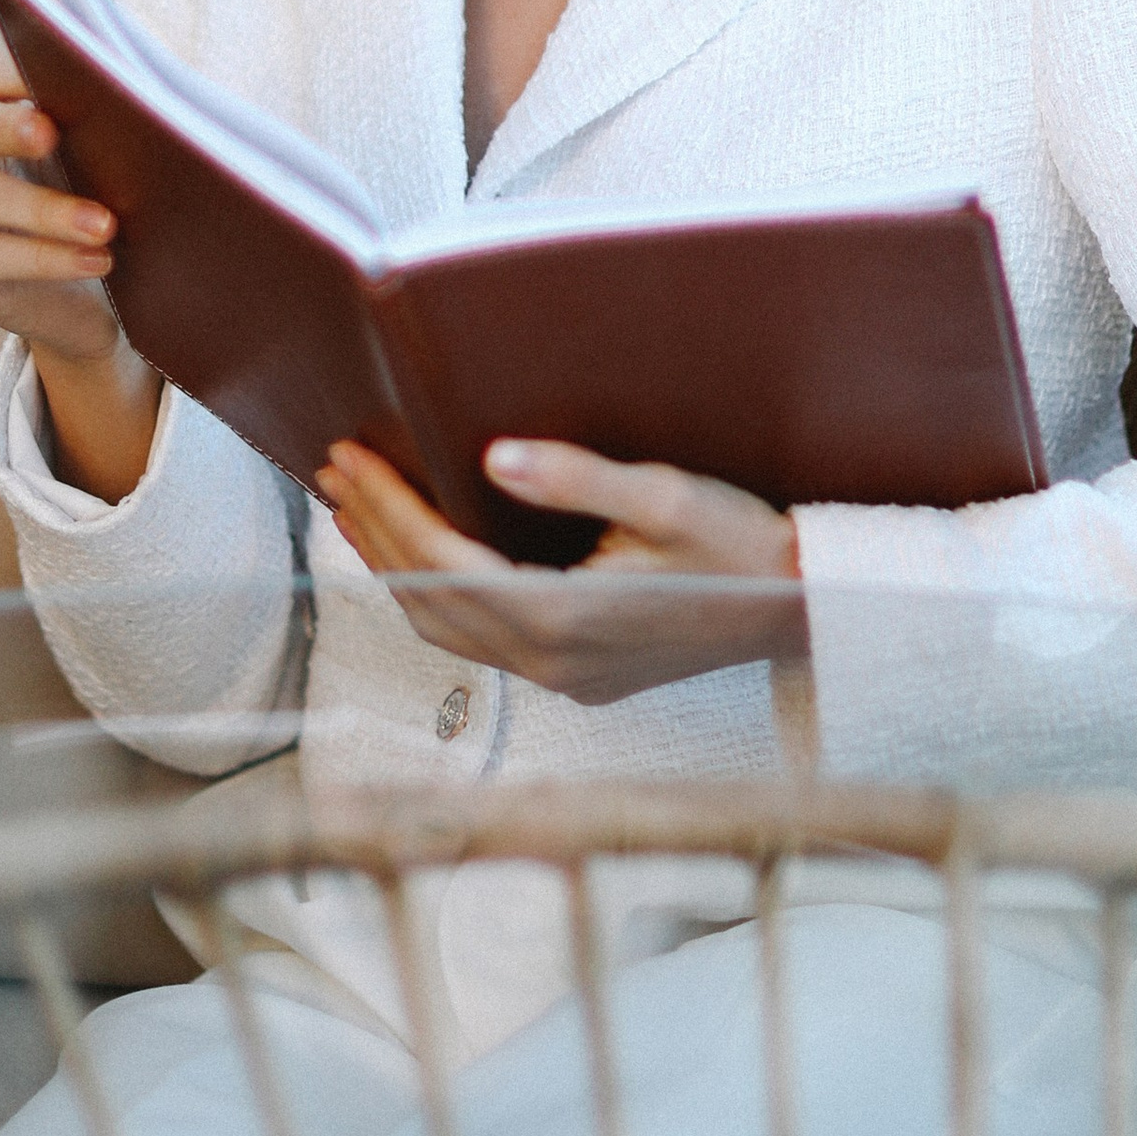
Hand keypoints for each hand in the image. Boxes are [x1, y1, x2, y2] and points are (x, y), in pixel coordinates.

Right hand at [0, 52, 160, 498]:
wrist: (84, 299)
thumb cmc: (90, 207)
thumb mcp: (101, 161)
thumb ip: (107, 121)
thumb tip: (148, 88)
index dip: (16, 71)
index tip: (64, 78)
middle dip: (7, 128)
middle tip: (51, 135)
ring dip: (42, 210)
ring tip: (104, 226)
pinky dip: (39, 258)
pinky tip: (94, 260)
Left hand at [315, 437, 803, 702]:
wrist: (800, 608)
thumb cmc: (739, 543)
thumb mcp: (665, 495)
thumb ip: (575, 477)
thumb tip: (492, 456)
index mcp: (562, 617)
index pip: (440, 560)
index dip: (387, 506)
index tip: (350, 457)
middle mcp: (550, 661)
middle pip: (428, 599)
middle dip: (375, 531)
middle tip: (336, 470)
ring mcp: (560, 678)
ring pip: (446, 629)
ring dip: (396, 567)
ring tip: (359, 508)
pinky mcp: (574, 677)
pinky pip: (478, 639)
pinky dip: (436, 593)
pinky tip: (425, 556)